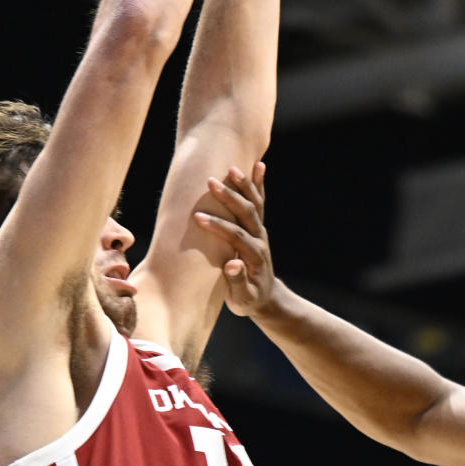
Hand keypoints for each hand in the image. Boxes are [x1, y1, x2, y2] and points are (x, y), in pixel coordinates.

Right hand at [194, 162, 275, 315]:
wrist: (266, 297)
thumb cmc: (249, 299)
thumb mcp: (242, 299)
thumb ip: (237, 281)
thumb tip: (233, 264)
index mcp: (254, 256)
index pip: (236, 236)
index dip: (218, 227)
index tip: (198, 218)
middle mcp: (260, 240)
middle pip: (247, 214)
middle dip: (229, 198)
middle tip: (210, 182)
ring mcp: (260, 232)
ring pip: (254, 204)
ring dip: (244, 185)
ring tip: (231, 168)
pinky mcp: (258, 227)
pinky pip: (260, 203)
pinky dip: (258, 184)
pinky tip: (258, 165)